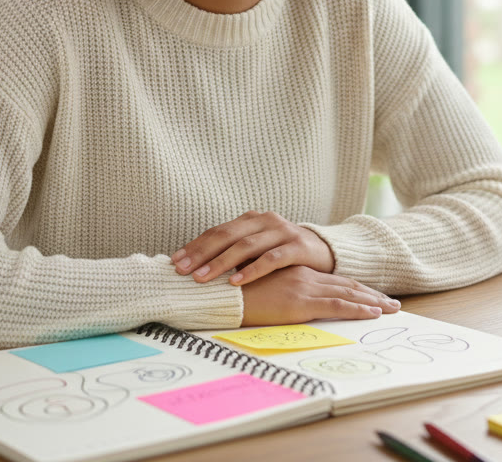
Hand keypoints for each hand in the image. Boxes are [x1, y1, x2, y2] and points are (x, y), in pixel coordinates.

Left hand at [171, 210, 334, 284]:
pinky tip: (236, 281)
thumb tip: (197, 268)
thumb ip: (235, 253)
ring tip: (202, 278)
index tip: (175, 262)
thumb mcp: (258, 250)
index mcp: (251, 219)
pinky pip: (271, 259)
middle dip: (202, 254)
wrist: (326, 252)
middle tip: (182, 270)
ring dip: (221, 263)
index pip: (217, 231)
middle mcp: (265, 220)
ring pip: (245, 247)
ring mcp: (282, 231)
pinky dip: (252, 270)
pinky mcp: (298, 247)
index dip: (195, 245)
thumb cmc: (285, 254)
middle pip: (227, 236)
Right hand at [240, 266, 399, 325]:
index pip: (332, 279)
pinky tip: (374, 314)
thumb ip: (272, 288)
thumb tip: (280, 300)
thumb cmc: (230, 292)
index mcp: (294, 272)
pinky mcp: (301, 302)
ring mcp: (304, 288)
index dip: (354, 286)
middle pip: (346, 284)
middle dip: (371, 293)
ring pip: (348, 293)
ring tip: (392, 308)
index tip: (372, 293)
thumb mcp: (256, 287)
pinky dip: (358, 309)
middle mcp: (303, 276)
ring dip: (373, 301)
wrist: (218, 292)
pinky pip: (337, 305)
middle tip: (392, 302)